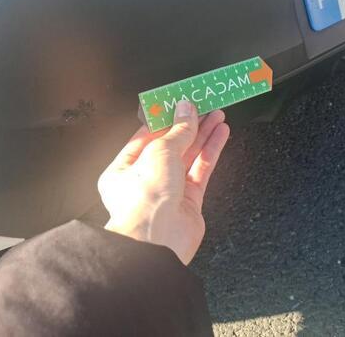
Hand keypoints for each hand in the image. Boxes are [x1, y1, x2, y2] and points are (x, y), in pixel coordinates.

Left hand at [98, 101, 229, 263]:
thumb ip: (178, 131)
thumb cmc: (143, 202)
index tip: (181, 102)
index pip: (148, 135)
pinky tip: (220, 134)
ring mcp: (169, 190)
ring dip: (204, 134)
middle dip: (189, 124)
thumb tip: (186, 111)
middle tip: (204, 105)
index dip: (166, 118)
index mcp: (124, 168)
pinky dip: (212, 150)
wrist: (157, 241)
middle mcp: (146, 180)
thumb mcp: (159, 152)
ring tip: (218, 115)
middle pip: (171, 144)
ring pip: (189, 155)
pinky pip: (202, 169)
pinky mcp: (189, 201)